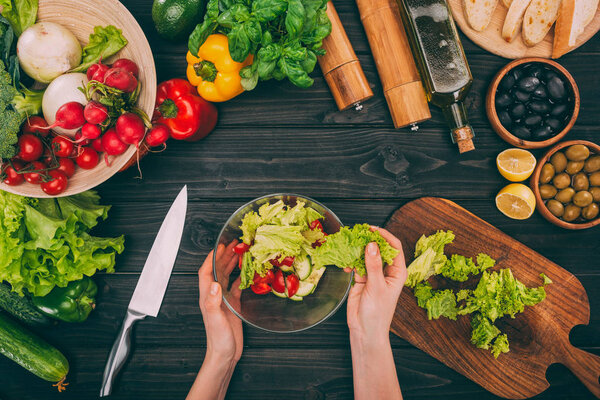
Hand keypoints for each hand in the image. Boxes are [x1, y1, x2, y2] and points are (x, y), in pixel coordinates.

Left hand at [198, 242, 242, 362]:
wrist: (225, 354)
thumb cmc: (218, 340)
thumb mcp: (216, 320)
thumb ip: (213, 302)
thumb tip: (214, 284)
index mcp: (208, 297)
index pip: (205, 272)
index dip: (211, 258)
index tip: (219, 247)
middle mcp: (214, 296)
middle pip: (217, 271)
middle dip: (223, 256)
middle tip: (233, 245)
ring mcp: (224, 300)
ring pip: (226, 277)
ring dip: (231, 264)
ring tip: (239, 253)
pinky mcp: (233, 305)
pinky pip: (236, 287)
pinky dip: (240, 278)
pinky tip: (247, 272)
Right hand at [345, 226, 406, 342]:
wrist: (365, 330)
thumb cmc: (377, 313)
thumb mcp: (376, 287)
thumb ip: (374, 265)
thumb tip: (372, 245)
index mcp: (397, 272)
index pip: (394, 247)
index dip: (384, 236)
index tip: (372, 229)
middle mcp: (387, 271)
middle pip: (379, 248)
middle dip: (368, 241)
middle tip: (356, 235)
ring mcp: (374, 274)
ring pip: (366, 255)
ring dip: (357, 250)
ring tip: (347, 247)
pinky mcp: (361, 278)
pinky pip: (356, 264)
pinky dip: (350, 262)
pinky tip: (345, 265)